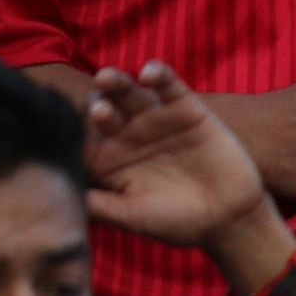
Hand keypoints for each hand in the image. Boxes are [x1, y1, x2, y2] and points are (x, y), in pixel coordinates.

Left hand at [81, 62, 278, 252]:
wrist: (230, 217)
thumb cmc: (177, 222)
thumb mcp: (136, 217)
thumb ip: (104, 207)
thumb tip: (67, 203)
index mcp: (108, 158)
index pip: (84, 140)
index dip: (74, 135)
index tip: (65, 133)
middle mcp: (126, 134)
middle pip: (104, 110)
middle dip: (97, 106)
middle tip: (95, 108)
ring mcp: (153, 118)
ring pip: (129, 92)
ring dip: (117, 82)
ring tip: (106, 78)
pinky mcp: (184, 107)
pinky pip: (168, 84)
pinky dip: (158, 75)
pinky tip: (148, 74)